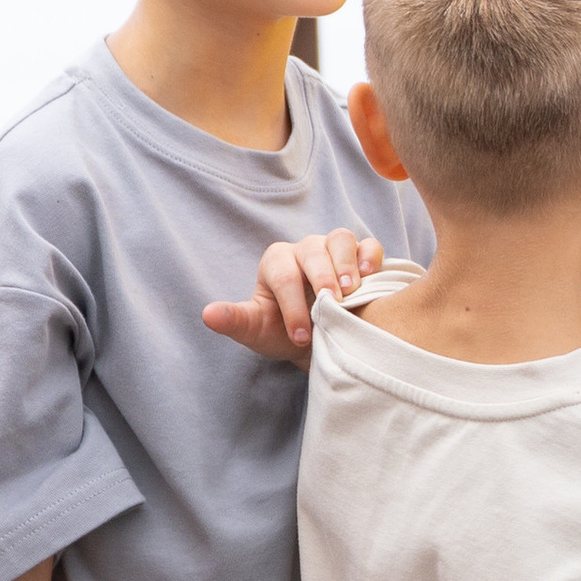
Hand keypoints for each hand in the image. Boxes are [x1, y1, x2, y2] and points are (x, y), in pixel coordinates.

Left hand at [203, 228, 384, 360]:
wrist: (319, 341)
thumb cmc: (284, 334)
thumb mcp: (258, 331)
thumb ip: (235, 321)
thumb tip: (208, 314)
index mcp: (276, 263)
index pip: (283, 275)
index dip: (292, 305)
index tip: (301, 335)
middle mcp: (304, 250)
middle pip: (313, 252)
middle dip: (322, 279)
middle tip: (332, 305)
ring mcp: (333, 250)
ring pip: (340, 239)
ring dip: (347, 264)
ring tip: (352, 291)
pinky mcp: (360, 256)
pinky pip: (369, 245)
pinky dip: (371, 256)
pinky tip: (371, 276)